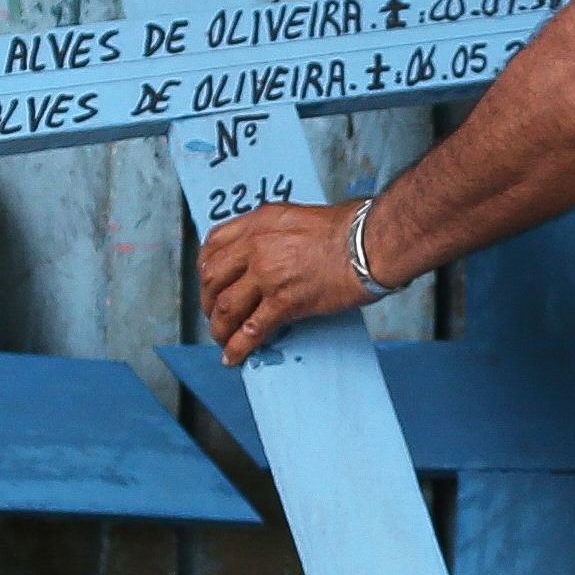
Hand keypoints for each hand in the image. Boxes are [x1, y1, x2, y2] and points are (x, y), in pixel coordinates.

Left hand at [198, 199, 376, 362]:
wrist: (369, 243)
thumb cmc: (351, 228)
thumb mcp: (300, 217)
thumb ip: (278, 232)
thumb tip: (273, 252)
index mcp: (260, 222)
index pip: (214, 244)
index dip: (206, 267)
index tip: (208, 281)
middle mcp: (257, 246)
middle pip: (212, 278)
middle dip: (208, 301)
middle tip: (214, 314)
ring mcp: (267, 275)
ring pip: (225, 307)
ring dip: (219, 328)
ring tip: (222, 340)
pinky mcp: (284, 302)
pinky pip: (251, 330)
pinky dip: (238, 348)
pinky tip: (234, 357)